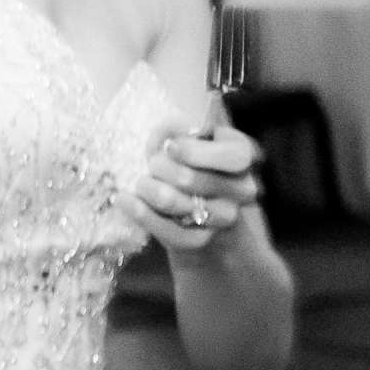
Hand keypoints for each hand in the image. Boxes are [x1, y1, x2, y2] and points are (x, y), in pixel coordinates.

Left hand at [119, 105, 261, 253]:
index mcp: (243, 154)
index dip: (196, 152)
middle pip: (192, 179)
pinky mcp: (202, 240)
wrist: (195, 206)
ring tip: (140, 181)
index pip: (234, 156)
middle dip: (160, 169)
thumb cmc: (187, 159)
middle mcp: (244, 188)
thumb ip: (177, 129)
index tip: (169, 147)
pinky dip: (142, 214)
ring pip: (178, 204)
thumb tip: (169, 130)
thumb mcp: (186, 136)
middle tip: (152, 164)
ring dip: (149, 189)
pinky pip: (169, 231)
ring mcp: (226, 217)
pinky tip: (125, 200)